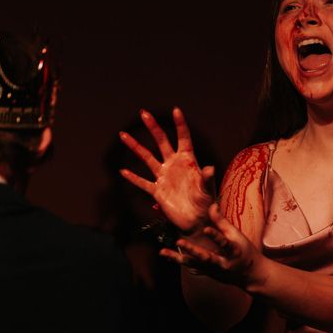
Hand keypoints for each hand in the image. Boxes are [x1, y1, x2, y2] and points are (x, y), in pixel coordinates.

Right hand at [119, 108, 215, 232]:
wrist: (198, 221)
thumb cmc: (206, 204)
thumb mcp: (208, 190)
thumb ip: (207, 179)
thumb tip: (210, 168)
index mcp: (188, 161)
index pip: (183, 138)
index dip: (180, 124)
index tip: (176, 110)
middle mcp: (174, 165)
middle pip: (161, 142)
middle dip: (153, 127)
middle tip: (143, 113)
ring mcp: (164, 176)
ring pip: (147, 158)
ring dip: (135, 147)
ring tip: (123, 135)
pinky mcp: (157, 191)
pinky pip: (143, 183)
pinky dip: (133, 178)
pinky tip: (123, 171)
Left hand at [165, 203, 264, 288]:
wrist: (251, 275)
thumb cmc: (245, 251)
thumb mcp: (237, 236)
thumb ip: (222, 222)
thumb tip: (212, 205)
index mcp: (234, 251)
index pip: (225, 243)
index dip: (216, 236)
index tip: (206, 229)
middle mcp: (223, 263)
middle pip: (206, 257)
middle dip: (192, 250)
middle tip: (179, 242)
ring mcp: (213, 270)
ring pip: (194, 264)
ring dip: (178, 258)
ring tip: (163, 252)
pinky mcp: (207, 273)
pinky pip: (191, 267)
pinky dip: (179, 260)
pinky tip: (166, 255)